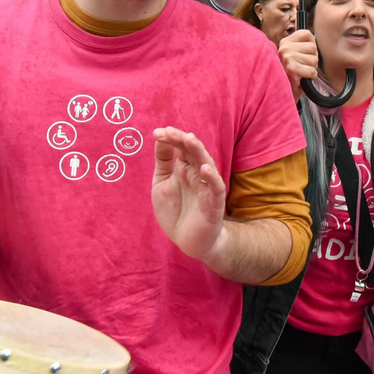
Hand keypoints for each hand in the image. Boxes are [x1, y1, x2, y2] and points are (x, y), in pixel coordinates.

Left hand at [151, 127, 227, 260]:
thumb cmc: (176, 211)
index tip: (157, 133)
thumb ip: (163, 162)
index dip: (171, 138)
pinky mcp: (214, 203)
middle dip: (182, 140)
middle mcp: (197, 174)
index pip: (180, 147)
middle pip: (192, 151)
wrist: (187, 241)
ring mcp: (206, 187)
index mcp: (184, 168)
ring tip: (189, 139)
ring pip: (206, 164)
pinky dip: (212, 178)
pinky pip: (216, 188)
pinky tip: (203, 169)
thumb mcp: (162, 183)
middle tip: (169, 132)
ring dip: (198, 151)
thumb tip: (159, 138)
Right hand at [278, 29, 317, 95]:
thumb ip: (304, 44)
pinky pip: (312, 71)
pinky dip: (311, 76)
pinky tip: (302, 78)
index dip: (311, 45)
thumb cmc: (293, 72)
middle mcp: (284, 47)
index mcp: (286, 41)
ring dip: (311, 68)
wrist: (284, 91)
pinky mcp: (291, 69)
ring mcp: (287, 57)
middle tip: (303, 66)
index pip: (307, 34)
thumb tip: (315, 36)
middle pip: (313, 47)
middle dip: (312, 59)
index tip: (304, 54)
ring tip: (302, 72)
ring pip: (314, 60)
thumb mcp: (296, 53)